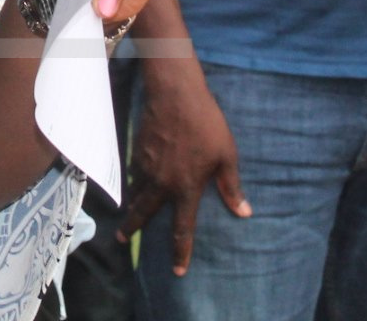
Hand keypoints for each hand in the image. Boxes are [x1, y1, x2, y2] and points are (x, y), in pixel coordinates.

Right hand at [118, 62, 250, 274]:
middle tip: (122, 239)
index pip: (182, 228)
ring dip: (133, 204)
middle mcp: (162, 182)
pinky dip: (134, 179)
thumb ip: (231, 186)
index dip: (180, 252)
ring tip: (128, 212)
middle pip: (144, 213)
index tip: (177, 270)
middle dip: (132, 228)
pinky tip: (135, 178)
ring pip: (137, 191)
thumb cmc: (207, 125)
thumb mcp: (227, 156)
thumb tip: (244, 212)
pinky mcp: (138, 149)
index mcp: (186, 188)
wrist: (176, 95)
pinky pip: (135, 171)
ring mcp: (146, 166)